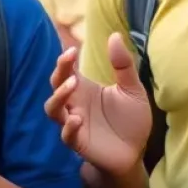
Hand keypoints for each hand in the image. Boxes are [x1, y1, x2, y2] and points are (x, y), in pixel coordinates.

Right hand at [44, 35, 151, 175]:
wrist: (135, 152)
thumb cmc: (131, 120)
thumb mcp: (132, 90)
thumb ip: (123, 65)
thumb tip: (114, 35)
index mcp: (84, 88)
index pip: (67, 70)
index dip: (65, 59)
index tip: (73, 49)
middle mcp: (74, 104)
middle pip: (55, 85)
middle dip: (59, 71)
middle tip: (69, 60)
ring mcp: (73, 123)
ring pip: (53, 109)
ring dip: (59, 96)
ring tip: (72, 84)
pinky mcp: (78, 142)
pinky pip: (66, 135)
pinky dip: (68, 127)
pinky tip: (77, 119)